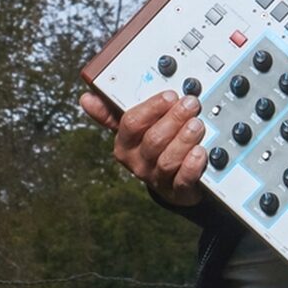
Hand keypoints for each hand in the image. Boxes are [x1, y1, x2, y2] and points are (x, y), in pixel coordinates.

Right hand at [78, 88, 208, 207]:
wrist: (173, 183)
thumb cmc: (152, 147)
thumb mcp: (133, 129)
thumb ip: (112, 112)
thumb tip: (86, 99)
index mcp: (125, 144)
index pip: (131, 123)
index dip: (152, 108)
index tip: (170, 95)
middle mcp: (138, 162)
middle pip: (153, 139)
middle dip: (174, 119)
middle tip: (191, 104)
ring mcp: (157, 178)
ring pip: (168, 159)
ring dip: (185, 139)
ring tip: (198, 125)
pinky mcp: (177, 191)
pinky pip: (183, 180)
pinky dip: (192, 165)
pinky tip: (200, 152)